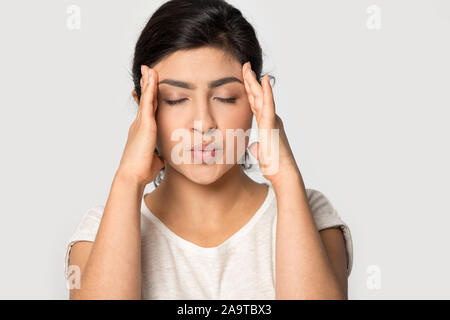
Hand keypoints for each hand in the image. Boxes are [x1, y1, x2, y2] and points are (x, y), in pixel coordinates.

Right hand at [117, 65, 164, 185]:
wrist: (133, 175)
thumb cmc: (142, 171)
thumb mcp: (154, 160)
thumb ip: (158, 156)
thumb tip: (162, 158)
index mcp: (142, 132)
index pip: (147, 111)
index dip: (148, 98)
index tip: (148, 87)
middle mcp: (139, 125)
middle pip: (145, 100)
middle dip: (146, 85)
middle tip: (147, 71)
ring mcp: (141, 123)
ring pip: (146, 98)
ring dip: (148, 83)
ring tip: (149, 69)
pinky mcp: (145, 125)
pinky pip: (148, 103)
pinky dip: (150, 90)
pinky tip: (152, 79)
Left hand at [242, 62, 299, 185]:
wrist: (283, 174)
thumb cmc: (274, 167)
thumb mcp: (262, 154)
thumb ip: (258, 148)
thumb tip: (255, 147)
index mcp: (267, 124)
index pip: (256, 104)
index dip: (250, 90)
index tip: (244, 78)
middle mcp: (271, 119)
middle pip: (258, 96)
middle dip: (250, 81)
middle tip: (244, 66)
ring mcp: (272, 121)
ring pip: (261, 97)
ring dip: (254, 81)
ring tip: (248, 67)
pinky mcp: (271, 125)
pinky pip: (268, 106)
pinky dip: (266, 92)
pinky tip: (264, 80)